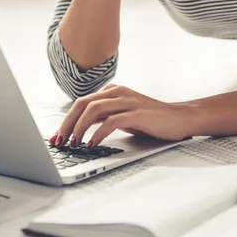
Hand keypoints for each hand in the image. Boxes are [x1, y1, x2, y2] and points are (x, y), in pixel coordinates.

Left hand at [48, 84, 192, 147]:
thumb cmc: (152, 120)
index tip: (57, 136)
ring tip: (74, 144)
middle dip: (67, 123)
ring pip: (94, 109)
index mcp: (114, 92)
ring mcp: (128, 101)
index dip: (66, 120)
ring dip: (79, 128)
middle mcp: (119, 93)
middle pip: (83, 104)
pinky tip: (93, 144)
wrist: (179, 119)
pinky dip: (98, 133)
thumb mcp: (123, 116)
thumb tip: (81, 128)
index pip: (82, 102)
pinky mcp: (138, 113)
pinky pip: (111, 121)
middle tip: (59, 141)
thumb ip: (105, 117)